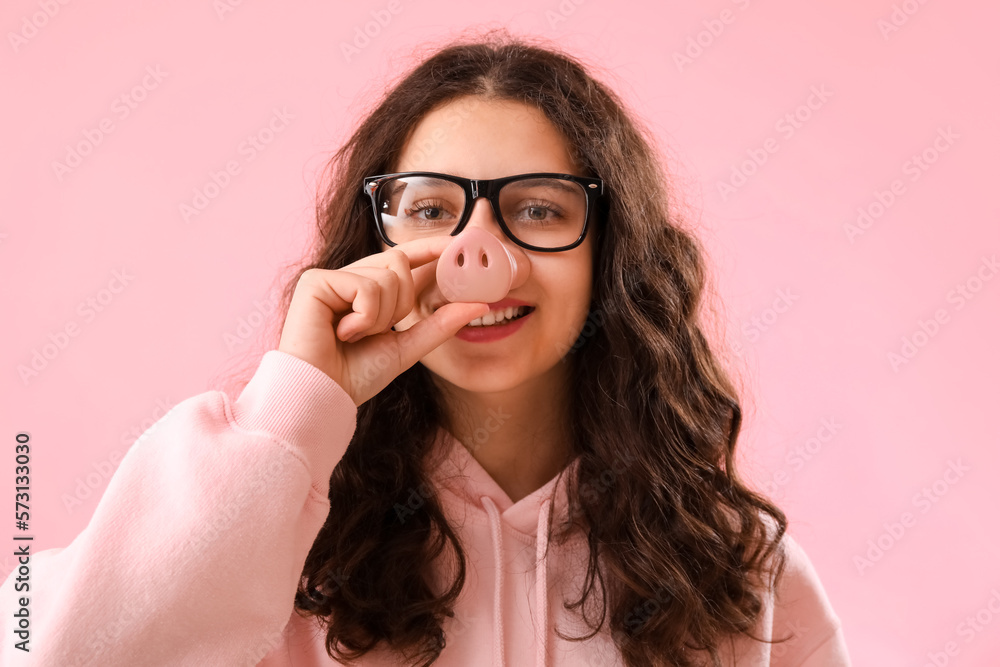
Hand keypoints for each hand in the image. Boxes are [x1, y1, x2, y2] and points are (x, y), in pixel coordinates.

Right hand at [277, 236, 488, 405]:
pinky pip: (367, 287)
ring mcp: (331, 277)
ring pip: (388, 276)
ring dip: (381, 316)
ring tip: (353, 336)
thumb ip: (440, 324)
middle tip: (374, 332)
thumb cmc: (355, 376)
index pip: (404, 258)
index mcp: (368, 290)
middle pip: (400, 262)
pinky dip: (365, 317)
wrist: (322, 395)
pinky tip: (342, 333)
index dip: (429, 247)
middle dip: (400, 303)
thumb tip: (481, 305)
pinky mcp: (316, 281)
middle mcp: (349, 277)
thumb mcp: (407, 347)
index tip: (458, 243)